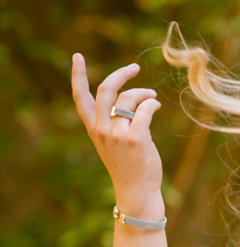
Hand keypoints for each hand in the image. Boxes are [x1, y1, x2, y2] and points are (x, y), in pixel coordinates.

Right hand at [71, 54, 163, 215]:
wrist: (136, 190)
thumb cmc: (128, 165)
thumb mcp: (114, 141)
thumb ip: (115, 121)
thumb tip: (132, 98)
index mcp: (93, 128)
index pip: (80, 98)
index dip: (77, 76)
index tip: (77, 56)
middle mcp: (101, 130)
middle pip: (106, 90)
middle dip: (121, 75)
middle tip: (135, 68)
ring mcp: (117, 134)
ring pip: (128, 99)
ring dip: (144, 93)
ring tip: (153, 98)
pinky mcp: (135, 139)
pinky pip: (145, 110)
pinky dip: (152, 104)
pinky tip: (156, 106)